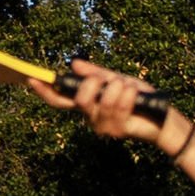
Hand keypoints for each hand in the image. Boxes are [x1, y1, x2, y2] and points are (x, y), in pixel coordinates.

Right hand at [56, 59, 183, 148]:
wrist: (161, 116)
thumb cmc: (138, 98)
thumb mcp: (115, 80)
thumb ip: (95, 74)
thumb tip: (74, 64)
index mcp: (87, 104)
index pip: (60, 100)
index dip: (45, 91)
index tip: (32, 79)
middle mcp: (90, 118)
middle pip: (79, 100)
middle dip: (94, 85)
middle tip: (110, 80)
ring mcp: (103, 126)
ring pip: (103, 101)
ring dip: (119, 88)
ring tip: (129, 88)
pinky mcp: (117, 131)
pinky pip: (119, 106)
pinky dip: (129, 94)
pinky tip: (136, 96)